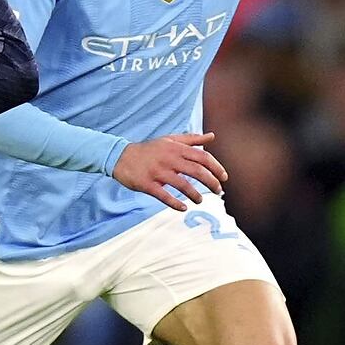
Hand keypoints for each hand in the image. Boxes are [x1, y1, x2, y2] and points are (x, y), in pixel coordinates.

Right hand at [112, 131, 226, 211]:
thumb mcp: (170, 140)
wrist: (120, 156)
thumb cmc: (148, 149)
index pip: (203, 157)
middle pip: (197, 171)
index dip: (216, 168)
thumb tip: (212, 137)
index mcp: (176, 148)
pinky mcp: (147, 184)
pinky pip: (164, 195)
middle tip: (218, 191)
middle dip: (211, 182)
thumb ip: (192, 139)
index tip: (224, 177)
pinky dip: (175, 203)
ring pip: (183, 185)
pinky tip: (183, 208)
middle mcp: (169, 159)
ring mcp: (157, 172)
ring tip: (200, 200)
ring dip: (195, 194)